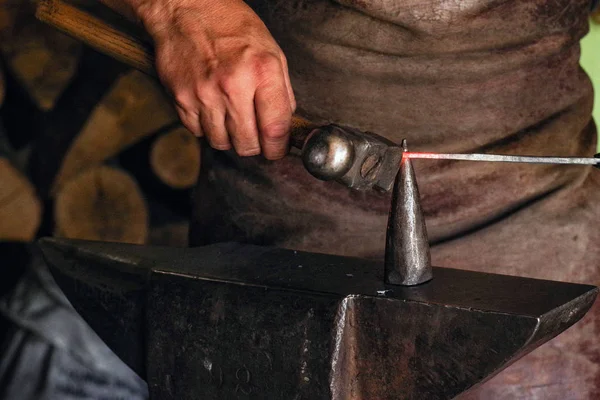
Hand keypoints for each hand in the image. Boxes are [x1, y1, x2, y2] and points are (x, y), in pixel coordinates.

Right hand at [136, 0, 295, 158]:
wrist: (186, 9)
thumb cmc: (230, 26)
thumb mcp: (271, 51)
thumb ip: (281, 91)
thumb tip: (284, 125)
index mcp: (261, 71)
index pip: (275, 129)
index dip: (278, 148)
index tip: (276, 150)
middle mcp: (233, 85)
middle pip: (248, 144)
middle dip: (254, 146)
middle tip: (254, 135)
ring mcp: (204, 94)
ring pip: (222, 143)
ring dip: (229, 137)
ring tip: (231, 116)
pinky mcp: (182, 98)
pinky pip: (198, 132)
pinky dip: (206, 127)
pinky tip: (211, 107)